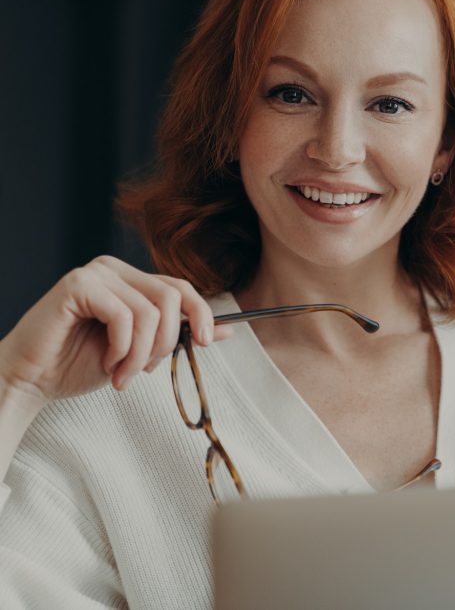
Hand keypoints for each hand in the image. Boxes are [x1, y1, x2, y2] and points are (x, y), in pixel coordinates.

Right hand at [0, 255, 233, 402]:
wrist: (32, 380)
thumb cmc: (80, 363)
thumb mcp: (141, 351)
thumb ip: (180, 336)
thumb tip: (228, 330)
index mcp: (131, 280)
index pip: (181, 288)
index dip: (202, 314)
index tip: (206, 343)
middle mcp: (115, 268)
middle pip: (172, 296)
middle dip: (167, 341)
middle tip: (147, 369)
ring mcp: (96, 273)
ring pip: (150, 312)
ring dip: (141, 354)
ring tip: (122, 373)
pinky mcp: (78, 285)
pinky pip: (124, 317)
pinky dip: (122, 349)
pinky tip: (106, 363)